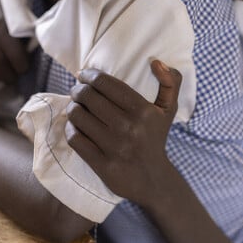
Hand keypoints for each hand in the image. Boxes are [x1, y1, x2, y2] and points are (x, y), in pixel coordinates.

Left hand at [66, 60, 180, 205]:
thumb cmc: (156, 138)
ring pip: (79, 117)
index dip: (89, 75)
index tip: (83, 75)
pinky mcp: (103, 165)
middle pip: (89, 98)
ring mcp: (114, 148)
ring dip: (72, 107)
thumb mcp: (169, 110)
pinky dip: (71, 129)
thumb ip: (171, 82)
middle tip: (77, 90)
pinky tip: (74, 125)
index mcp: (143, 111)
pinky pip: (75, 139)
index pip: (106, 84)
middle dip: (78, 90)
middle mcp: (129, 128)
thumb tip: (156, 62)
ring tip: (75, 106)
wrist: (154, 180)